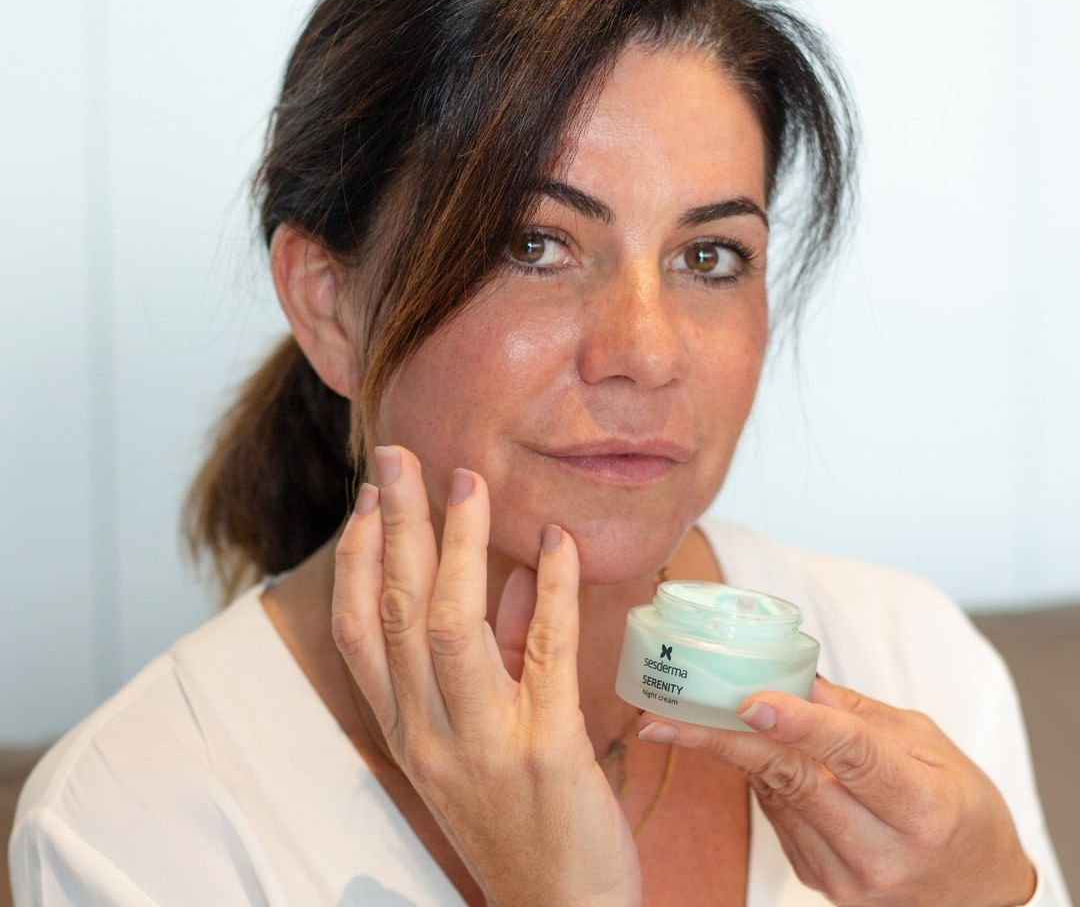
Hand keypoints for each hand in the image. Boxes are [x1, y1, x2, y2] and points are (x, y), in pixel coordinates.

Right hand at [331, 444, 640, 906]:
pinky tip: (555, 543)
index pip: (358, 630)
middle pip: (395, 611)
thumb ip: (500, 649)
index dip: (357, 557)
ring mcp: (483, 745)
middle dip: (393, 527)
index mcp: (407, 729)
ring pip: (448, 626)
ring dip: (456, 545)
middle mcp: (429, 736)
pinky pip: (544, 656)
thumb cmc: (524, 817)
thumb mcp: (487, 733)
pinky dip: (550, 592)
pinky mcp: (546, 754)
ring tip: (466, 482)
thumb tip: (516, 571)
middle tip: (399, 458)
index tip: (367, 497)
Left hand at [638, 676, 1034, 906]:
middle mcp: (882, 852)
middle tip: (660, 717)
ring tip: (680, 715)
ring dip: (727, 752)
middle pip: (791, 780)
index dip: (799, 724)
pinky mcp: (821, 882)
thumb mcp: (929, 746)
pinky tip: (741, 746)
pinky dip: (757, 776)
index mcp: (922, 807)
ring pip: (773, 796)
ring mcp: (847, 877)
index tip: (750, 700)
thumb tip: (797, 677)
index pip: (851, 755)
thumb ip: (860, 715)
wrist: (977, 893)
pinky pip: (776, 816)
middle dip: (720, 741)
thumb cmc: (961, 807)